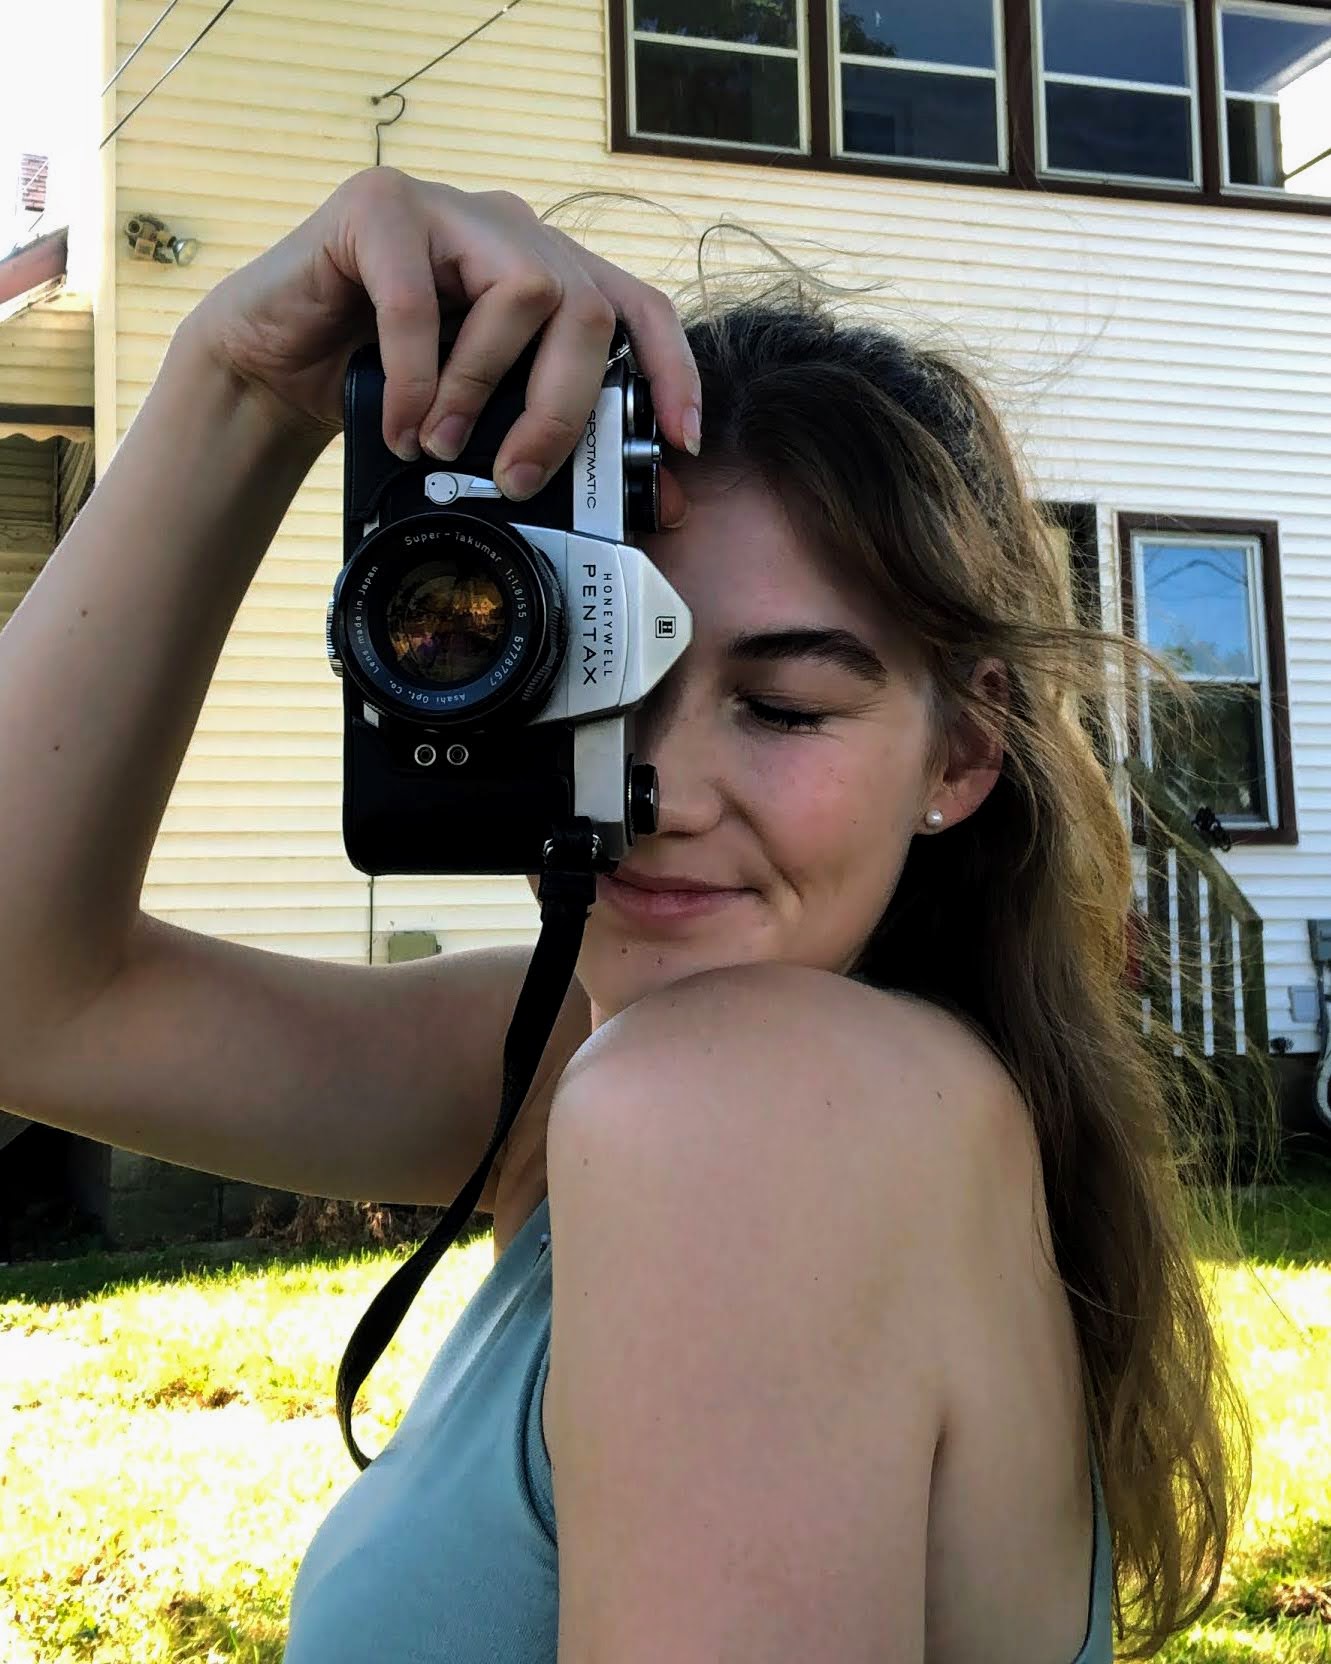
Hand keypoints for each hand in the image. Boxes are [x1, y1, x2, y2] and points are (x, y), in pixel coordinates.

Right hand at [181, 167, 700, 506]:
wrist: (273, 365)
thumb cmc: (383, 391)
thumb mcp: (482, 420)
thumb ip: (548, 435)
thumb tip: (654, 502)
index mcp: (546, 271)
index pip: (637, 306)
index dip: (670, 371)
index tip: (680, 442)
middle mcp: (510, 229)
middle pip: (586, 306)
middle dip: (562, 406)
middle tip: (518, 476)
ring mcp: (449, 207)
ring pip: (525, 291)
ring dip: (483, 387)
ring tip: (437, 443)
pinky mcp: (380, 205)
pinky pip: (420, 297)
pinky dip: (416, 377)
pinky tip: (399, 425)